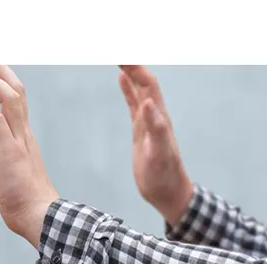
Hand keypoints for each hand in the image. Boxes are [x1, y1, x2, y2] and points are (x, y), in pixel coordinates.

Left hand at [0, 65, 58, 248]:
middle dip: (2, 72)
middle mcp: (25, 135)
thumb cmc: (29, 204)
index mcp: (26, 139)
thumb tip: (10, 173)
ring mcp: (19, 141)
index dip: (6, 85)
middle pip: (17, 92)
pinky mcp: (9, 151)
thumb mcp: (18, 178)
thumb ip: (14, 167)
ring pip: (9, 99)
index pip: (19, 103)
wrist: (40, 217)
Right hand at [119, 65, 193, 225]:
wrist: (167, 192)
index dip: (137, 70)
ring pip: (139, 90)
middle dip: (133, 65)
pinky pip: (133, 105)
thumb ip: (156, 128)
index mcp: (159, 118)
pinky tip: (121, 81)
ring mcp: (147, 122)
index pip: (148, 85)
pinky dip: (128, 91)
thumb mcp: (159, 153)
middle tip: (116, 51)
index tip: (122, 57)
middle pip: (144, 82)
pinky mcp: (141, 131)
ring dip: (131, 73)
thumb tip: (148, 103)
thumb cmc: (164, 176)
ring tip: (119, 57)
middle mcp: (155, 116)